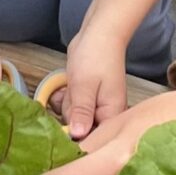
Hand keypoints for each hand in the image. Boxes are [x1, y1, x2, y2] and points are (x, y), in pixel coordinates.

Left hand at [57, 24, 127, 141]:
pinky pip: (72, 108)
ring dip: (66, 105)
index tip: (64, 132)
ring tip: (74, 86)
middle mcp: (106, 115)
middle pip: (81, 132)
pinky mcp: (87, 101)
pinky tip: (71, 85)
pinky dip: (67, 98)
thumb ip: (81, 112)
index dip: (77, 140)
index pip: (94, 140)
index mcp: (112, 115)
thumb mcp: (84, 85)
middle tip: (73, 96)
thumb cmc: (97, 55)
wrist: (99, 34)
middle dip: (70, 116)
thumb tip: (78, 136)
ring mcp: (96, 108)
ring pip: (73, 120)